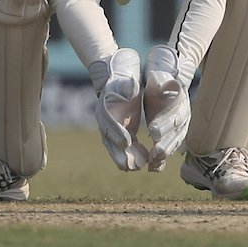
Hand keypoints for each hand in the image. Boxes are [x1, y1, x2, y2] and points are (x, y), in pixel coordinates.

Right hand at [89, 47, 148, 171]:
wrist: (116, 78)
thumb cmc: (124, 78)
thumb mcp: (126, 79)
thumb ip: (127, 86)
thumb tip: (131, 90)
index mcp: (106, 106)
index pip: (109, 121)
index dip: (117, 132)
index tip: (126, 142)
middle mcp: (105, 119)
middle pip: (109, 139)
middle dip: (118, 153)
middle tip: (129, 166)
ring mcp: (111, 127)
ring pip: (115, 146)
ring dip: (124, 158)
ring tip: (135, 168)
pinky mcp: (120, 131)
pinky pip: (123, 146)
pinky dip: (130, 155)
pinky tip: (141, 163)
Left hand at [142, 45, 190, 171]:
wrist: (166, 89)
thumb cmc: (160, 83)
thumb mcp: (160, 78)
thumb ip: (164, 81)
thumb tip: (166, 83)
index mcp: (181, 102)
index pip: (176, 114)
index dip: (166, 123)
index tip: (152, 131)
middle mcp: (183, 117)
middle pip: (177, 132)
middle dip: (166, 143)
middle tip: (155, 153)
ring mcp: (180, 129)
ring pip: (174, 143)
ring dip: (165, 154)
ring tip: (153, 163)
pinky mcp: (172, 138)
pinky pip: (169, 150)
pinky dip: (162, 160)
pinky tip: (153, 168)